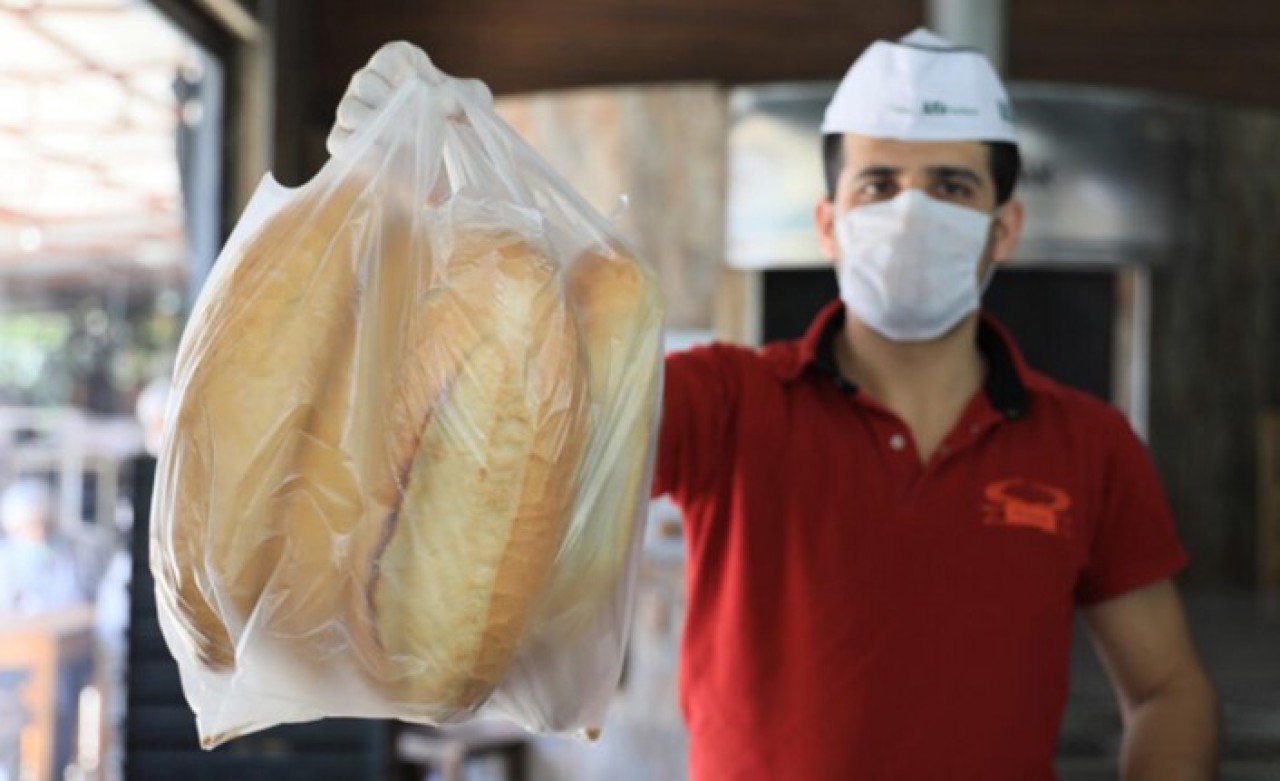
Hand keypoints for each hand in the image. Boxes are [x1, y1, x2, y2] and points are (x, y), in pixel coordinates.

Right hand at [326, 41, 493, 156]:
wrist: (451, 166)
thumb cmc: (460, 123)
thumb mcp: (474, 103)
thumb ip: (468, 94)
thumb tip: (447, 97)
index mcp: (397, 64)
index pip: (388, 58)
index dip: (403, 73)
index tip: (422, 87)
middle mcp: (370, 84)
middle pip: (364, 82)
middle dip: (394, 104)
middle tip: (419, 123)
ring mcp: (354, 113)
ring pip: (350, 111)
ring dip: (378, 126)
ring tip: (408, 141)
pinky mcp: (347, 144)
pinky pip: (342, 141)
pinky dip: (364, 149)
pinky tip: (389, 157)